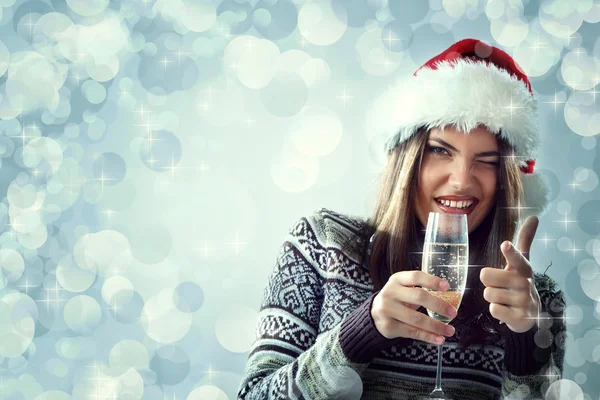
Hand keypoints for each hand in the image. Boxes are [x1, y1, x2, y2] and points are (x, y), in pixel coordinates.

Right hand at [371, 271, 456, 344]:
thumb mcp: (403, 288)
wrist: (374, 314)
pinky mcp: (389, 326)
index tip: (447, 287)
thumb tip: (450, 298)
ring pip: (416, 318)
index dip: (432, 281)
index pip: (416, 277)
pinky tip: (439, 339)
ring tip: (450, 330)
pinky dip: (428, 336)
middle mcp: (390, 293)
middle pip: (418, 296)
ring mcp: (388, 310)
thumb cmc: (396, 299)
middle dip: (438, 305)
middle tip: (453, 312)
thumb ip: (421, 289)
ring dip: (436, 326)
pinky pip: (412, 332)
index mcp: (397, 280)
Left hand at [480, 216, 541, 332]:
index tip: (505, 245)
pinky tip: (507, 310)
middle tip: (500, 285)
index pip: (516, 257)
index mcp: (523, 267)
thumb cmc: (519, 282)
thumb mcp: (521, 263)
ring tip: (504, 298)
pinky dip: (496, 310)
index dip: (510, 251)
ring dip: (492, 297)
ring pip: (488, 293)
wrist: (530, 313)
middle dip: (488, 282)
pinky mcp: (520, 317)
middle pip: (486, 275)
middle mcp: (524, 283)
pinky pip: (493, 309)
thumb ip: (524, 240)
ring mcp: (523, 301)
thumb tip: (534, 216)